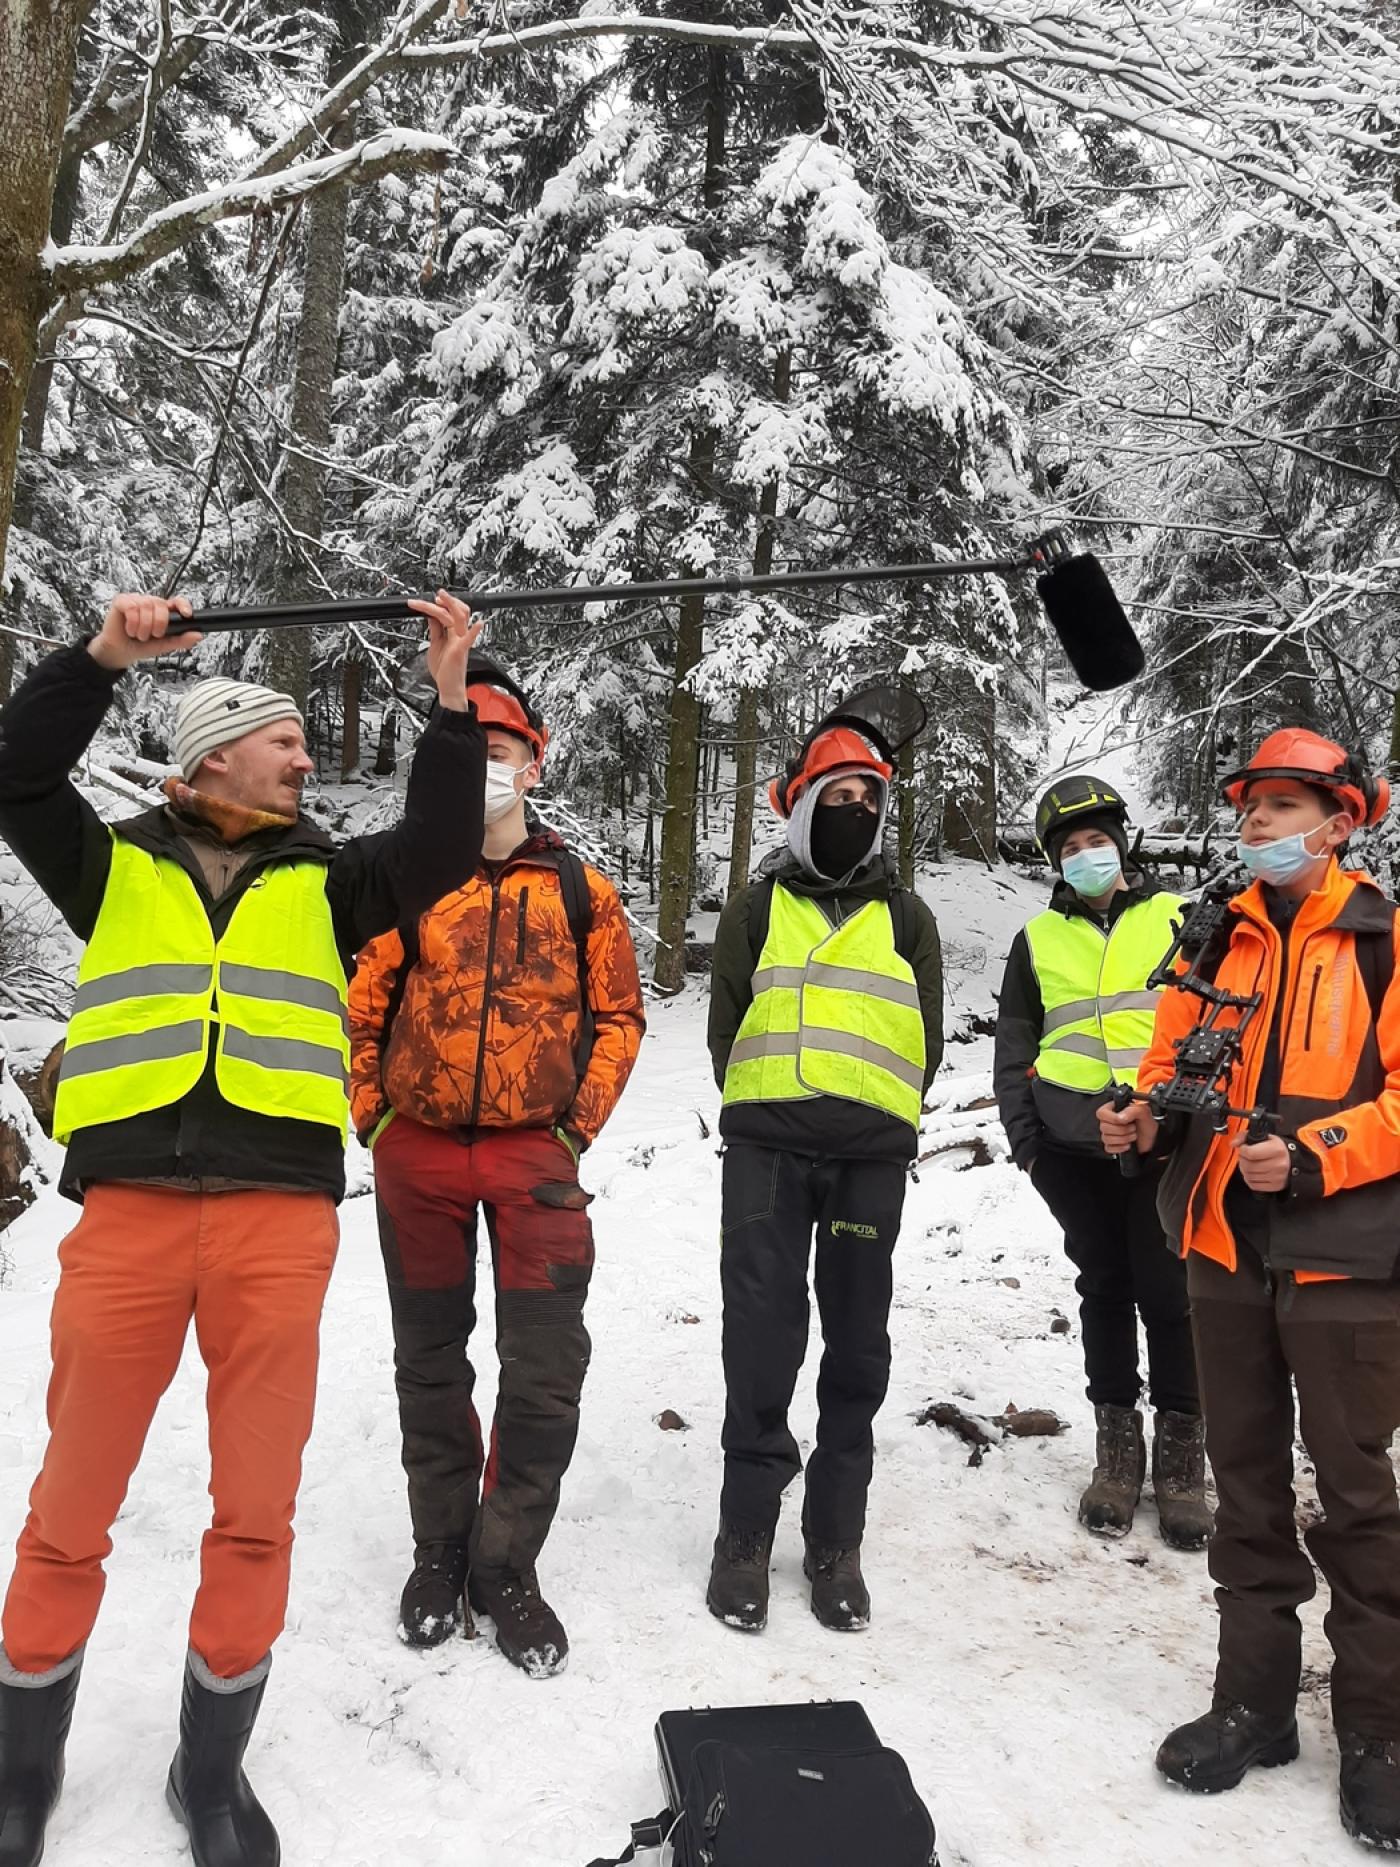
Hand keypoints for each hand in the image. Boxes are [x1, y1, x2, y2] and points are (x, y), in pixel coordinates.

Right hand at [88, 594, 199, 670]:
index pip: (177, 601)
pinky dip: (133, 622)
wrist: (121, 652)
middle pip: (161, 604)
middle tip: (153, 635)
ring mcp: (136, 600)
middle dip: (158, 623)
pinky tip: (130, 629)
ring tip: (139, 635)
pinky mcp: (122, 601)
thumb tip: (198, 635)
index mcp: (163, 611)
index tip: (187, 614)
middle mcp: (150, 603)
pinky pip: (132, 606)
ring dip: (144, 626)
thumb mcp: (164, 645)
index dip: (183, 605)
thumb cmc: (141, 646)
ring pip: (146, 605)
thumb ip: (181, 640)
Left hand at [410, 588, 482, 711]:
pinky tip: (479, 624)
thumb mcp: (434, 645)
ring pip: (459, 618)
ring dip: (450, 605)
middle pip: (457, 611)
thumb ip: (434, 630)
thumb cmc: (444, 670)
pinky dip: (474, 631)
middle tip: (437, 594)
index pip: (448, 613)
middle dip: (447, 600)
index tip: (430, 600)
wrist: (448, 687)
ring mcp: (460, 642)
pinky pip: (469, 639)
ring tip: (440, 597)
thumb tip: (430, 616)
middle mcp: (458, 635)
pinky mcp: (460, 651)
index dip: (441, 604)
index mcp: (453, 633)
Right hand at [1097, 1096, 1155, 1156]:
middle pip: (1104, 1127)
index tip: (1123, 1120)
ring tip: (1132, 1135)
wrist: (1154, 1137)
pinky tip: (1128, 1144)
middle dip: (1122, 1130)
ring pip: (1106, 1138)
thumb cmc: (1148, 1123)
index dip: (1112, 1118)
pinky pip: (1108, 1148)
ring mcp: (1110, 1134)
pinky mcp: (1112, 1145)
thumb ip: (1132, 1110)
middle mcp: (1110, 1121)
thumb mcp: (1144, 1111)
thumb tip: (1120, 1117)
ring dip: (1123, 1139)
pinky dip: (1120, 1147)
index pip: (1101, 1113)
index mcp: (1114, 1109)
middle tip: (1133, 1127)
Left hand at [1232, 1132, 1289, 1192]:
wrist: (1292, 1161)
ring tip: (1250, 1164)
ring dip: (1245, 1170)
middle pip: (1248, 1166)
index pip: (1251, 1153)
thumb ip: (1244, 1136)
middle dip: (1242, 1160)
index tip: (1244, 1148)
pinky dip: (1250, 1179)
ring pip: (1249, 1176)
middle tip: (1245, 1157)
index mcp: (1277, 1150)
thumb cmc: (1275, 1148)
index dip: (1243, 1150)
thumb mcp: (1263, 1137)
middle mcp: (1279, 1164)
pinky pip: (1254, 1185)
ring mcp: (1277, 1177)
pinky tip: (1254, 1173)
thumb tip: (1233, 1143)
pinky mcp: (1275, 1186)